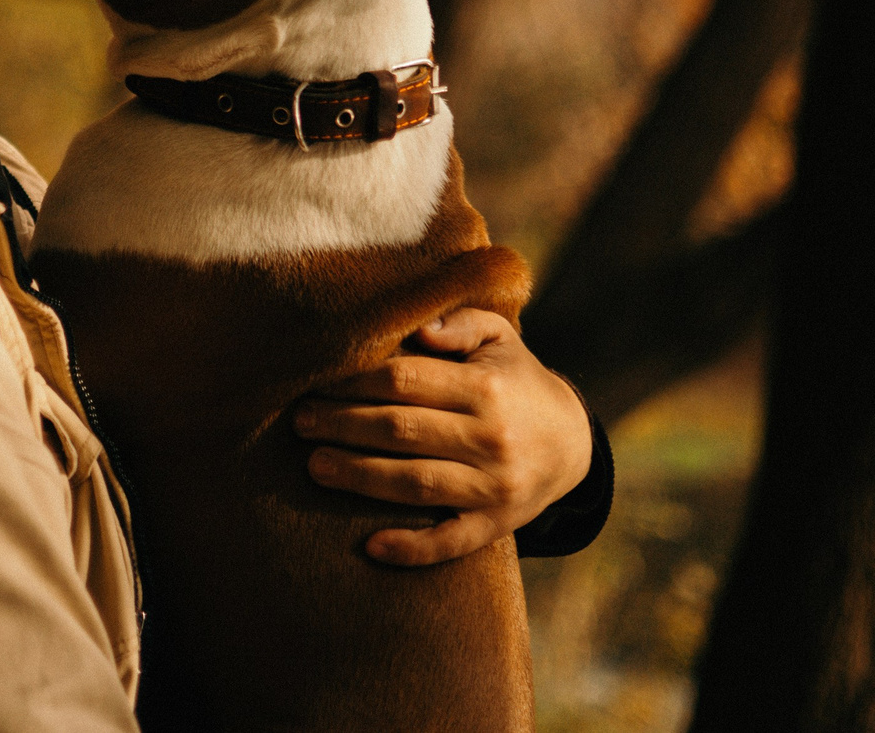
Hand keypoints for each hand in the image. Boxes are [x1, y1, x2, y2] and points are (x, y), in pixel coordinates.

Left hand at [293, 308, 591, 566]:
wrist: (573, 442)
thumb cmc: (515, 380)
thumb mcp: (499, 338)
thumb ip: (458, 325)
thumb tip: (417, 329)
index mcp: (486, 387)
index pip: (404, 380)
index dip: (354, 383)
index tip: (318, 384)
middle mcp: (491, 438)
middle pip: (401, 430)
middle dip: (343, 426)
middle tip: (301, 423)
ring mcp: (495, 487)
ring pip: (416, 484)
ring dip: (359, 478)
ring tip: (315, 467)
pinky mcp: (497, 525)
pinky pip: (451, 542)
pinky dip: (412, 548)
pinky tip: (372, 546)